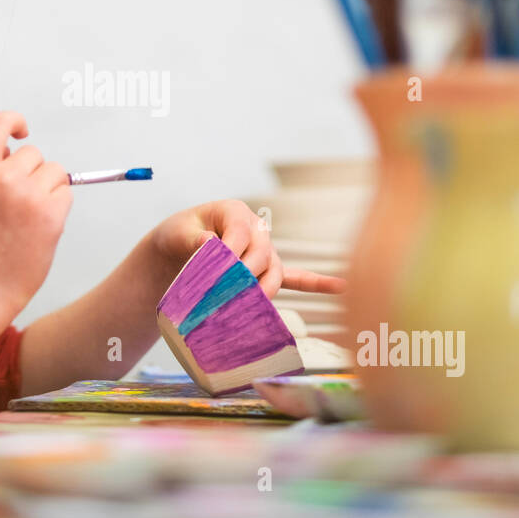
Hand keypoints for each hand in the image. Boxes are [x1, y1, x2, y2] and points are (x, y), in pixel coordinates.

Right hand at [0, 111, 72, 316]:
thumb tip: (4, 150)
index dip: (14, 121)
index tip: (22, 131)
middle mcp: (2, 178)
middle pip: (33, 153)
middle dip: (31, 173)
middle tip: (20, 202)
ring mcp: (28, 195)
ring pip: (54, 172)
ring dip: (47, 189)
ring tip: (29, 217)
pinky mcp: (50, 213)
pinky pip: (66, 193)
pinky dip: (58, 207)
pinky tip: (39, 227)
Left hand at [150, 199, 345, 300]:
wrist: (178, 248)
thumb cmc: (178, 236)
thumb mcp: (178, 233)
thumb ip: (193, 239)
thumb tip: (209, 247)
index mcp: (234, 212)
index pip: (241, 233)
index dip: (230, 253)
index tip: (217, 272)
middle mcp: (256, 230)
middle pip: (263, 255)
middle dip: (247, 277)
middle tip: (228, 295)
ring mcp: (265, 251)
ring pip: (274, 272)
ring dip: (265, 290)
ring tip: (254, 304)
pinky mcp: (266, 270)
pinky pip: (294, 276)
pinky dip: (315, 283)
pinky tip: (340, 287)